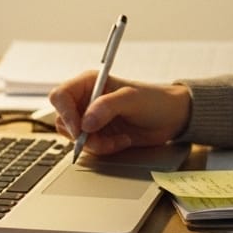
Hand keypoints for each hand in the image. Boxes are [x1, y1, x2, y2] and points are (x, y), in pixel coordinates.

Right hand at [48, 71, 190, 155]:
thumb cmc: (155, 101)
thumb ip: (107, 107)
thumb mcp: (132, 99)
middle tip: (100, 138)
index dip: (65, 113)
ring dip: (95, 144)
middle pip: (63, 120)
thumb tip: (86, 122)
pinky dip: (104, 148)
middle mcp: (86, 100)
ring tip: (118, 139)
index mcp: (89, 83)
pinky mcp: (98, 135)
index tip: (79, 129)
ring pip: (74, 137)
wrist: (172, 119)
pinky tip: (122, 141)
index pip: (60, 96)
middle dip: (81, 135)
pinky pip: (88, 147)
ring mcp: (91, 119)